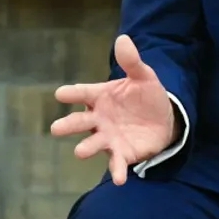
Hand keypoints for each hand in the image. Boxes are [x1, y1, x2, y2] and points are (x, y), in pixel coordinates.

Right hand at [50, 34, 178, 184]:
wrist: (163, 120)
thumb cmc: (146, 96)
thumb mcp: (143, 77)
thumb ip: (132, 62)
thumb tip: (123, 38)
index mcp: (100, 97)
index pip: (82, 93)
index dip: (72, 94)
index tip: (60, 94)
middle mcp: (99, 118)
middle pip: (80, 121)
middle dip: (68, 125)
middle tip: (56, 129)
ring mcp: (108, 137)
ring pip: (93, 143)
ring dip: (86, 148)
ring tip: (79, 152)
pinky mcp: (122, 153)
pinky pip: (117, 163)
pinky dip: (117, 171)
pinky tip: (119, 179)